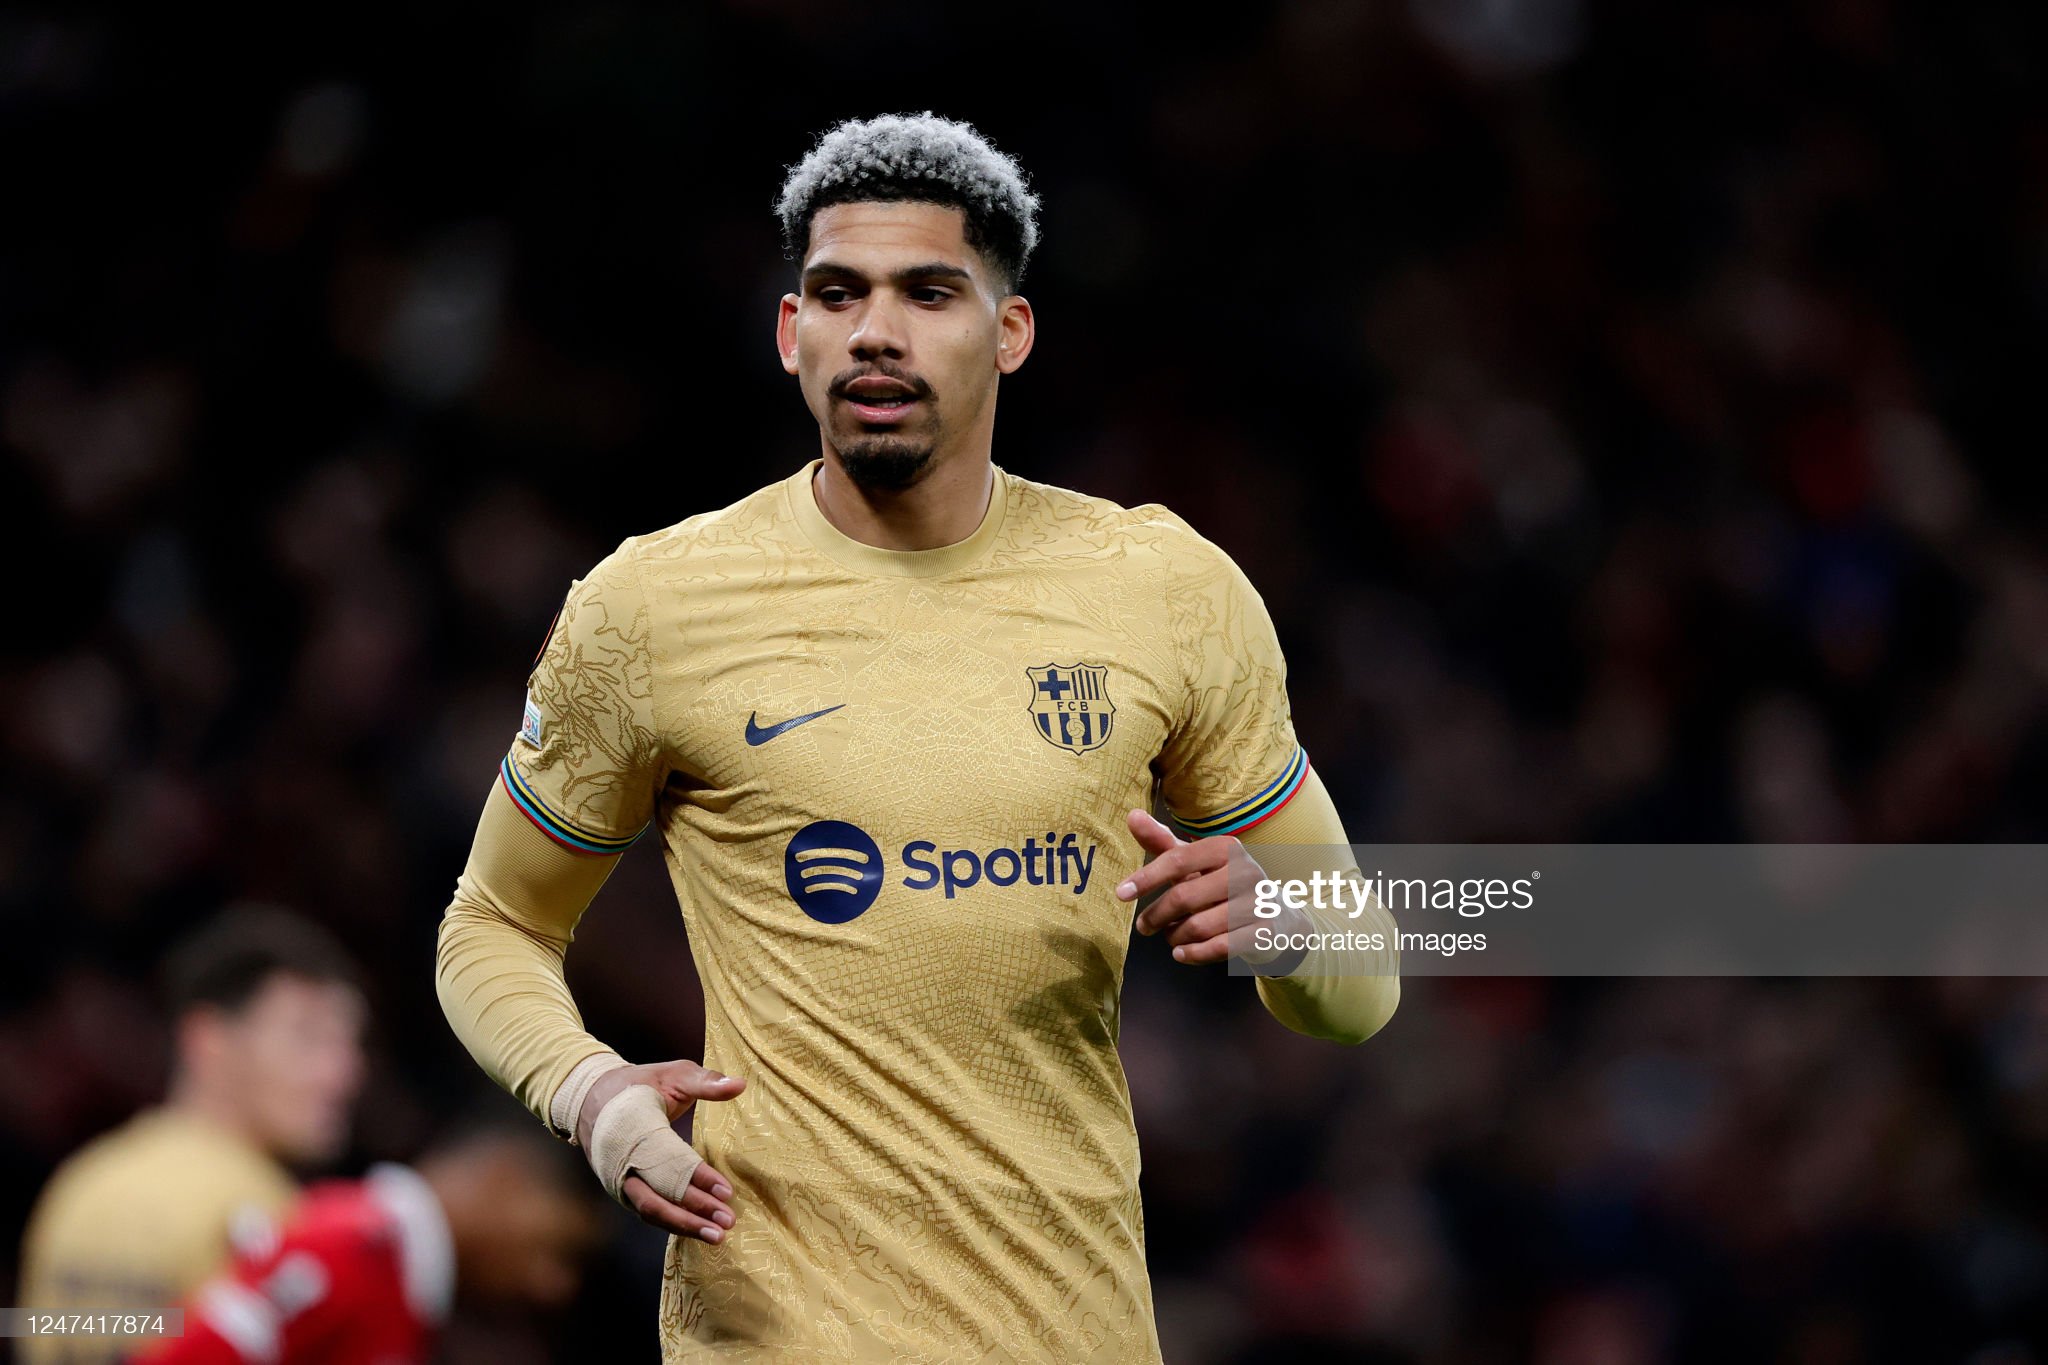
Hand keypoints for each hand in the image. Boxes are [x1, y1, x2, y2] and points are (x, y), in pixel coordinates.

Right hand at [578, 1059, 744, 1242]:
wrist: (592, 1099)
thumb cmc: (639, 1086)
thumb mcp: (673, 1074)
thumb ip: (705, 1081)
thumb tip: (740, 1085)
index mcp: (634, 1129)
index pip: (668, 1161)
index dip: (697, 1178)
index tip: (726, 1191)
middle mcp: (622, 1163)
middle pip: (657, 1198)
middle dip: (693, 1212)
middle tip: (727, 1221)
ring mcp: (619, 1181)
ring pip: (652, 1212)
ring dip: (685, 1225)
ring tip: (717, 1236)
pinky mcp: (623, 1191)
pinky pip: (649, 1212)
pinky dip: (674, 1223)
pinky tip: (699, 1229)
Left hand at [1116, 810, 1295, 963]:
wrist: (1276, 915)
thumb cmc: (1223, 883)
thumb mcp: (1194, 861)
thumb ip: (1162, 842)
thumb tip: (1131, 815)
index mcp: (1225, 847)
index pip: (1177, 860)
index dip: (1146, 878)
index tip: (1121, 894)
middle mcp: (1245, 871)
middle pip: (1183, 897)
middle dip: (1156, 915)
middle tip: (1144, 926)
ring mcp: (1257, 902)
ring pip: (1198, 927)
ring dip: (1175, 936)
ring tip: (1171, 935)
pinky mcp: (1264, 932)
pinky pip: (1218, 948)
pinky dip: (1193, 954)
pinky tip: (1181, 953)